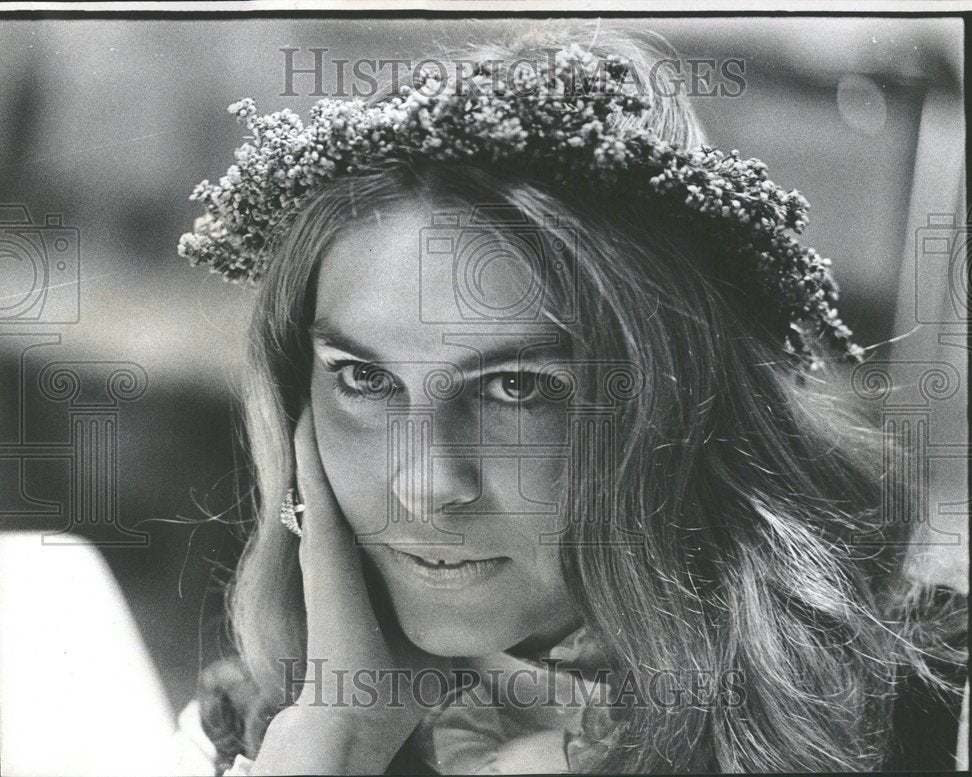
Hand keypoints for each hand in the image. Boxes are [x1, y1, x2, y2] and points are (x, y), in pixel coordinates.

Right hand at [251, 402, 446, 773]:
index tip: (383, 428)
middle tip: (336, 391)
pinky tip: (308, 420)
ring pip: (319, 480)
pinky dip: (309, 458)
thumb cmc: (398, 686)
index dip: (376, 466)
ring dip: (319, 441)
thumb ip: (456, 613)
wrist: (357, 721)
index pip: (370, 503)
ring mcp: (326, 554)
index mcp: (367, 567)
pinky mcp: (321, 560)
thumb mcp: (437, 636)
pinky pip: (313, 497)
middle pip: (340, 482)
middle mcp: (340, 554)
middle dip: (343, 440)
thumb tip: (495, 601)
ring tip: (317, 394)